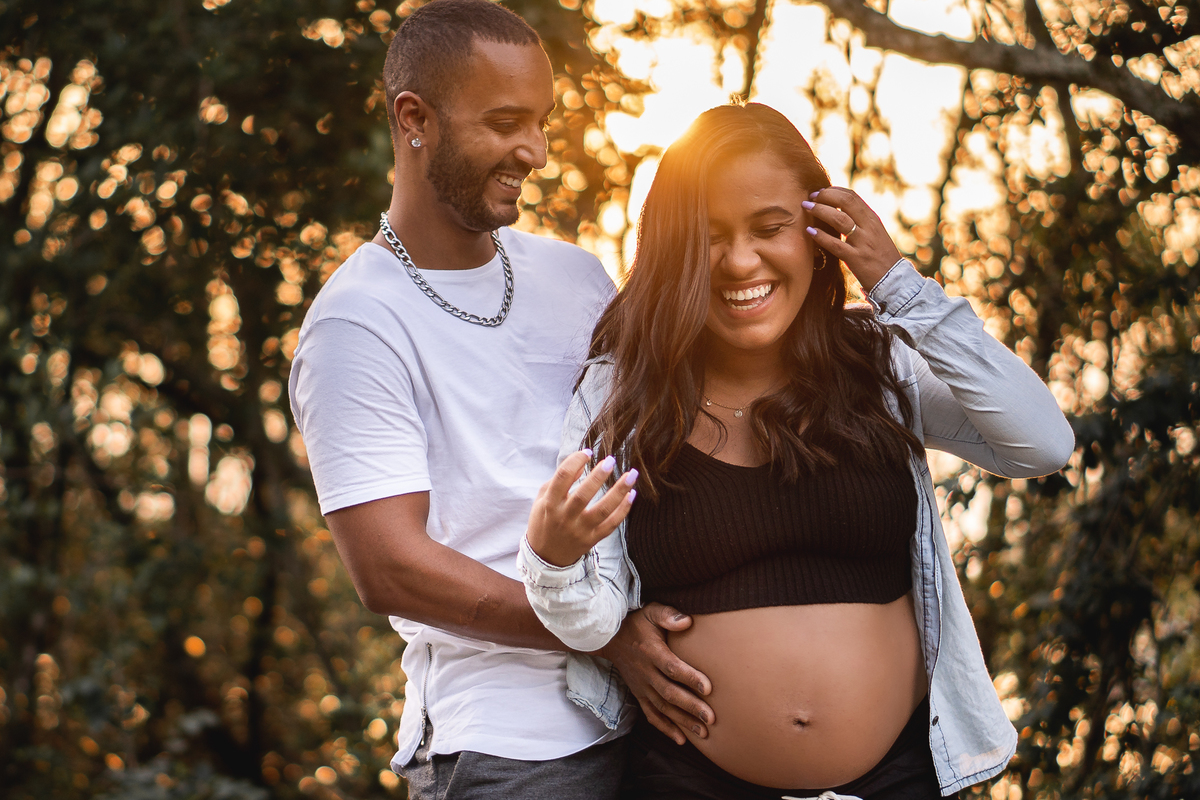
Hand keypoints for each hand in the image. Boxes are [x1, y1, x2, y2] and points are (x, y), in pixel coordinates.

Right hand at [526, 450, 637, 567]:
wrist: (546, 557)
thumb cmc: (544, 521)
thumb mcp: (543, 499)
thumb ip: (560, 481)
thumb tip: (581, 464)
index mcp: (550, 504)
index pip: (562, 478)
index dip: (575, 461)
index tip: (588, 452)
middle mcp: (565, 517)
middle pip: (583, 495)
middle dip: (599, 476)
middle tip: (611, 460)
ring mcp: (580, 530)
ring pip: (603, 510)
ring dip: (619, 491)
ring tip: (631, 474)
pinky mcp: (592, 540)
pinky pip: (611, 524)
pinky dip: (623, 510)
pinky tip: (632, 495)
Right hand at [597, 603, 713, 744]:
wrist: (610, 638)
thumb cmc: (637, 623)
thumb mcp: (650, 612)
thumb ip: (668, 615)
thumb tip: (687, 621)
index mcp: (651, 652)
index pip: (671, 667)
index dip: (689, 678)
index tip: (708, 688)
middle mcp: (645, 672)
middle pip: (669, 693)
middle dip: (690, 706)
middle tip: (710, 718)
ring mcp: (641, 686)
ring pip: (662, 708)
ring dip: (682, 721)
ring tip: (703, 732)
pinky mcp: (639, 695)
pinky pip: (651, 715)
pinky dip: (665, 728)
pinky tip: (681, 740)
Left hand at [802, 187, 903, 292]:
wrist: (894, 280)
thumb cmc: (880, 257)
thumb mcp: (874, 234)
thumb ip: (860, 221)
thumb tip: (840, 210)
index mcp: (872, 219)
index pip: (852, 196)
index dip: (833, 191)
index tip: (819, 192)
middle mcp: (869, 227)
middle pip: (845, 202)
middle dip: (825, 196)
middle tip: (810, 198)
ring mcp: (863, 242)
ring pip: (839, 219)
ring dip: (820, 210)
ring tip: (806, 207)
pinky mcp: (856, 259)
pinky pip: (836, 245)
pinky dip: (821, 236)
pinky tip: (810, 231)